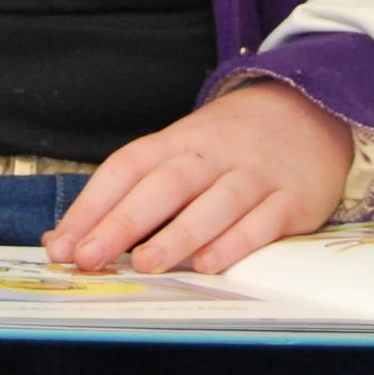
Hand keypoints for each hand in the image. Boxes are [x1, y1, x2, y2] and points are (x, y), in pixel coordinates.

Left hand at [42, 81, 353, 275]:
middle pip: (164, 184)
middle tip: (89, 257)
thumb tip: (67, 239)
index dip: (92, 205)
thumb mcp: (181, 153)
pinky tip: (210, 263)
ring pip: (214, 203)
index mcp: (177, 141)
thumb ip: (131, 194)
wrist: (310, 109)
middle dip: (123, 222)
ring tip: (144, 265)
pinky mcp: (293, 198)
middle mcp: (212, 155)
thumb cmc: (229, 145)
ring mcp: (254, 174)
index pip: (126, 168)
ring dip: (177, 235)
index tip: (62, 243)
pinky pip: (264, 220)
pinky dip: (236, 241)